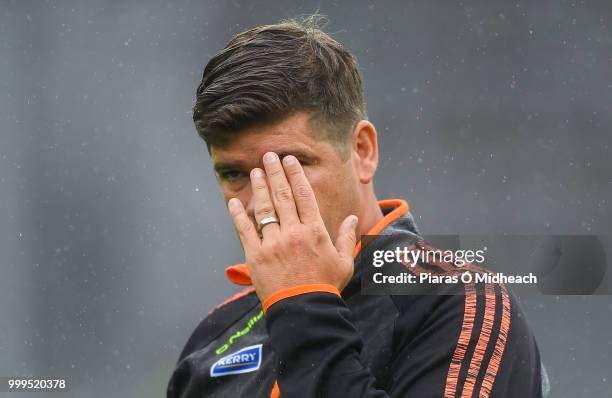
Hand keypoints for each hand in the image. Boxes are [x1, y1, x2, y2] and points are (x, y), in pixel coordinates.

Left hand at [227, 152, 358, 303]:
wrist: (304, 310)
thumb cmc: (325, 287)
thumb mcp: (344, 262)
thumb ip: (347, 238)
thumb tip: (352, 219)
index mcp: (314, 231)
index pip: (303, 195)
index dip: (295, 175)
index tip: (289, 161)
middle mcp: (292, 233)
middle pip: (282, 196)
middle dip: (275, 173)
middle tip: (269, 156)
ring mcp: (272, 244)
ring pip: (264, 209)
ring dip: (259, 188)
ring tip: (256, 172)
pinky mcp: (255, 256)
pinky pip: (245, 231)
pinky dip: (238, 215)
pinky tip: (233, 202)